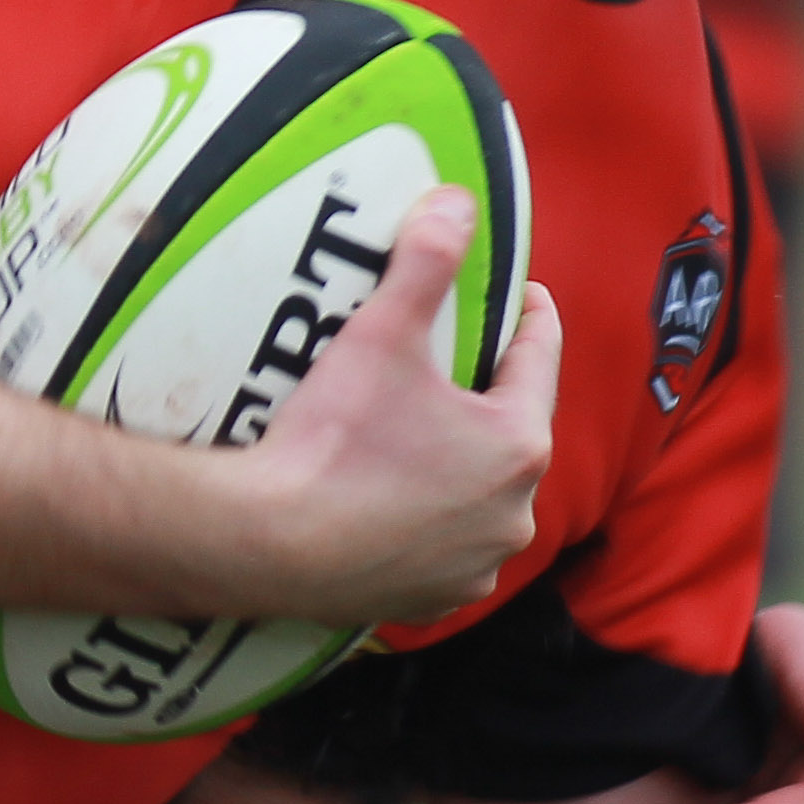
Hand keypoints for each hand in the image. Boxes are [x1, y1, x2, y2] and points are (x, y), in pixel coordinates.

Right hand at [229, 191, 556, 629]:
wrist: (264, 543)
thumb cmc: (330, 442)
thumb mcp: (380, 335)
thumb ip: (427, 261)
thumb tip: (459, 201)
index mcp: (518, 443)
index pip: (539, 354)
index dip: (524, 312)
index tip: (511, 291)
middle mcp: (514, 514)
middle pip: (509, 428)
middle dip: (482, 395)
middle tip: (439, 362)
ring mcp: (475, 567)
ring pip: (479, 497)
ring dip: (458, 468)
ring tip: (410, 435)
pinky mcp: (432, 602)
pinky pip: (444, 551)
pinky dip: (427, 526)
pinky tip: (388, 503)